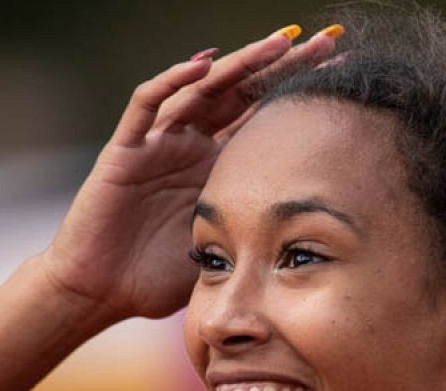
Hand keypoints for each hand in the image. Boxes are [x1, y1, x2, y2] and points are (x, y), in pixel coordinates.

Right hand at [40, 27, 339, 321]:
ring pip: (203, 89)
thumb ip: (260, 238)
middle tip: (326, 42)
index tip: (344, 79)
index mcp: (218, 168)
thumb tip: (317, 250)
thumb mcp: (224, 252)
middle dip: (282, 66)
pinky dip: (172, 82)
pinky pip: (147, 106)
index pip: (265, 120)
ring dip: (240, 64)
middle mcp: (192, 146)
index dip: (298, 97)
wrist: (101, 292)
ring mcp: (159, 144)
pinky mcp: (126, 150)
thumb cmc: (157, 279)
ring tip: (279, 42)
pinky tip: (202, 65)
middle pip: (242, 93)